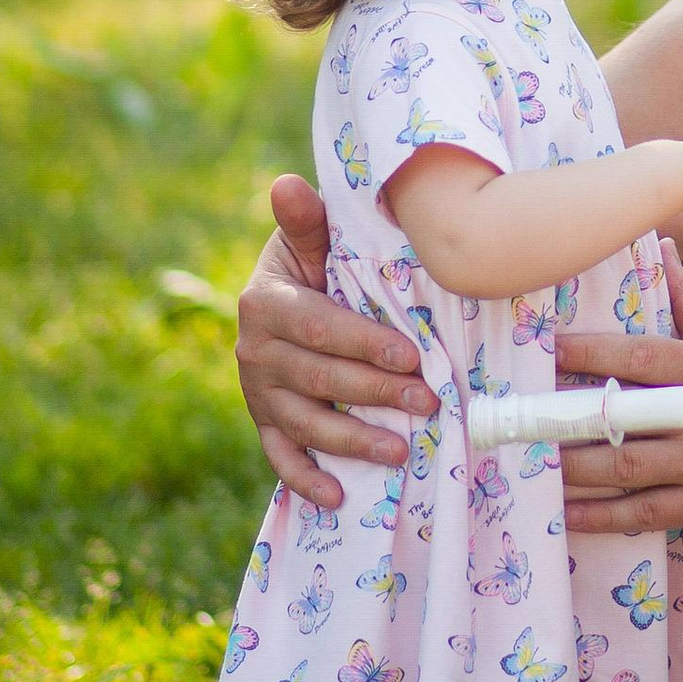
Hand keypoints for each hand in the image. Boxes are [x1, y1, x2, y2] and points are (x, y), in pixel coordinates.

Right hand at [236, 178, 431, 511]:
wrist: (288, 295)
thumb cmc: (316, 261)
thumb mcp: (311, 238)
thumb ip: (305, 220)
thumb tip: (286, 182)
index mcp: (266, 303)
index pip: (319, 328)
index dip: (364, 344)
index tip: (412, 355)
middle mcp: (254, 351)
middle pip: (319, 379)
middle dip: (376, 392)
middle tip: (428, 402)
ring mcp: (258, 392)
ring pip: (306, 423)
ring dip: (353, 441)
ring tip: (401, 450)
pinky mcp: (264, 422)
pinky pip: (279, 456)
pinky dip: (304, 480)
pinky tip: (336, 498)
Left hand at [555, 265, 682, 535]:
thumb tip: (664, 251)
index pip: (646, 355)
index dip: (595, 350)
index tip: (551, 345)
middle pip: (623, 417)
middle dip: (567, 416)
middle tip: (518, 413)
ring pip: (622, 468)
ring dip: (570, 467)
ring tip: (528, 458)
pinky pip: (639, 514)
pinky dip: (597, 516)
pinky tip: (563, 511)